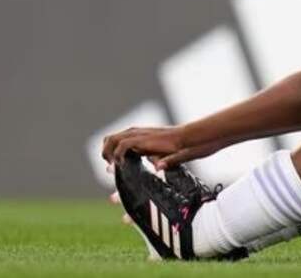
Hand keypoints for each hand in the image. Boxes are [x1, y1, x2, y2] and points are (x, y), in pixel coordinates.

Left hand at [101, 126, 220, 169]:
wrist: (194, 138)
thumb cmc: (187, 146)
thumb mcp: (170, 154)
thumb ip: (162, 159)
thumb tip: (158, 167)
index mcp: (144, 136)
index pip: (120, 139)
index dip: (113, 152)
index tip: (113, 166)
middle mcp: (139, 133)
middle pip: (111, 138)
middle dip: (106, 152)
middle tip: (111, 166)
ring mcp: (140, 135)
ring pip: (111, 139)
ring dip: (108, 153)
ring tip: (113, 167)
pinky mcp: (143, 139)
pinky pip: (121, 145)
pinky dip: (118, 155)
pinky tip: (122, 166)